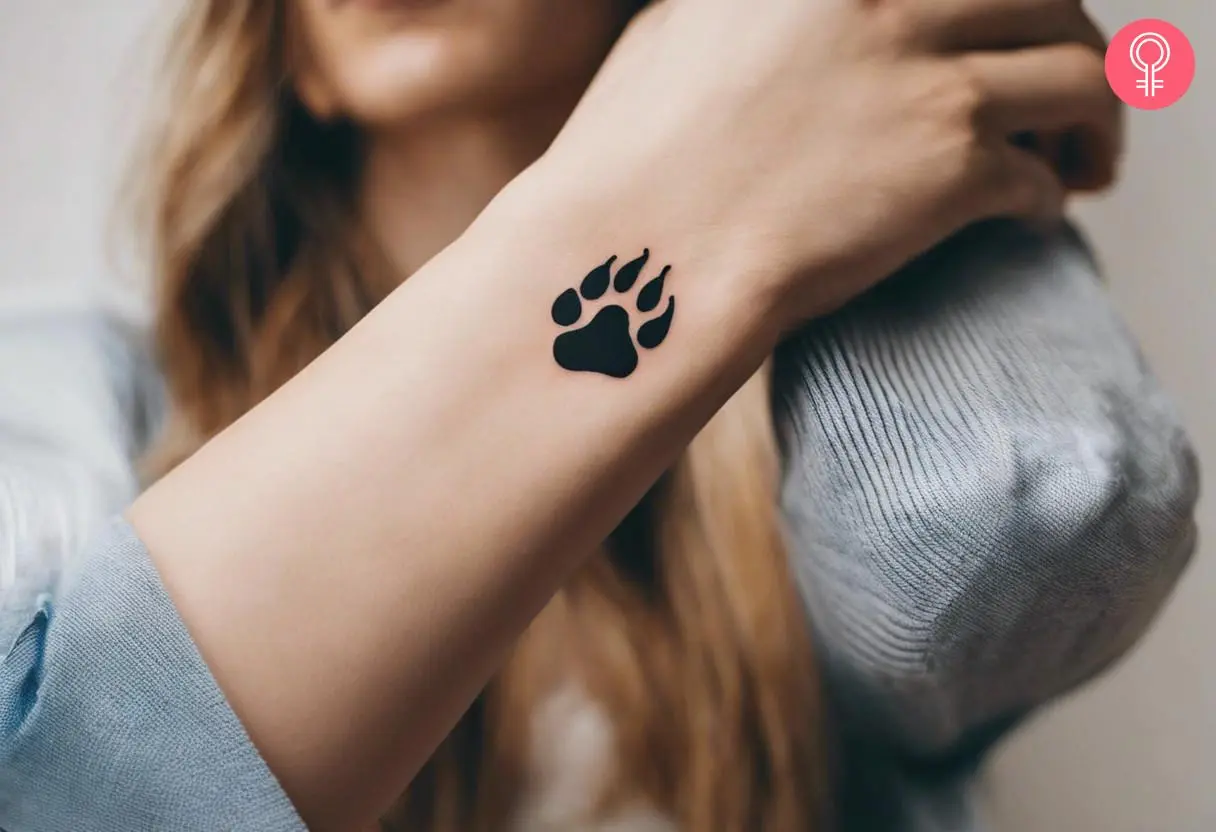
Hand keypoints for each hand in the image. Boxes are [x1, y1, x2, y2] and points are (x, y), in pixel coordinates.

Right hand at [537, 0, 1120, 330]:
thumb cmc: (631, 161)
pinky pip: (1043, 177)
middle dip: (1068, 47)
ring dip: (1088, 123)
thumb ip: (766, 10)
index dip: (1002, 5)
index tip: (1000, 37)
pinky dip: (1049, 198)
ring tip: (1073, 161)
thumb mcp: (681, 33)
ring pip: (1079, 76)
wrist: (635, 254)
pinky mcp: (951, 169)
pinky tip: (1027, 216)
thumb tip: (808, 20)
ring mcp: (927, 77)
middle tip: (1060, 101)